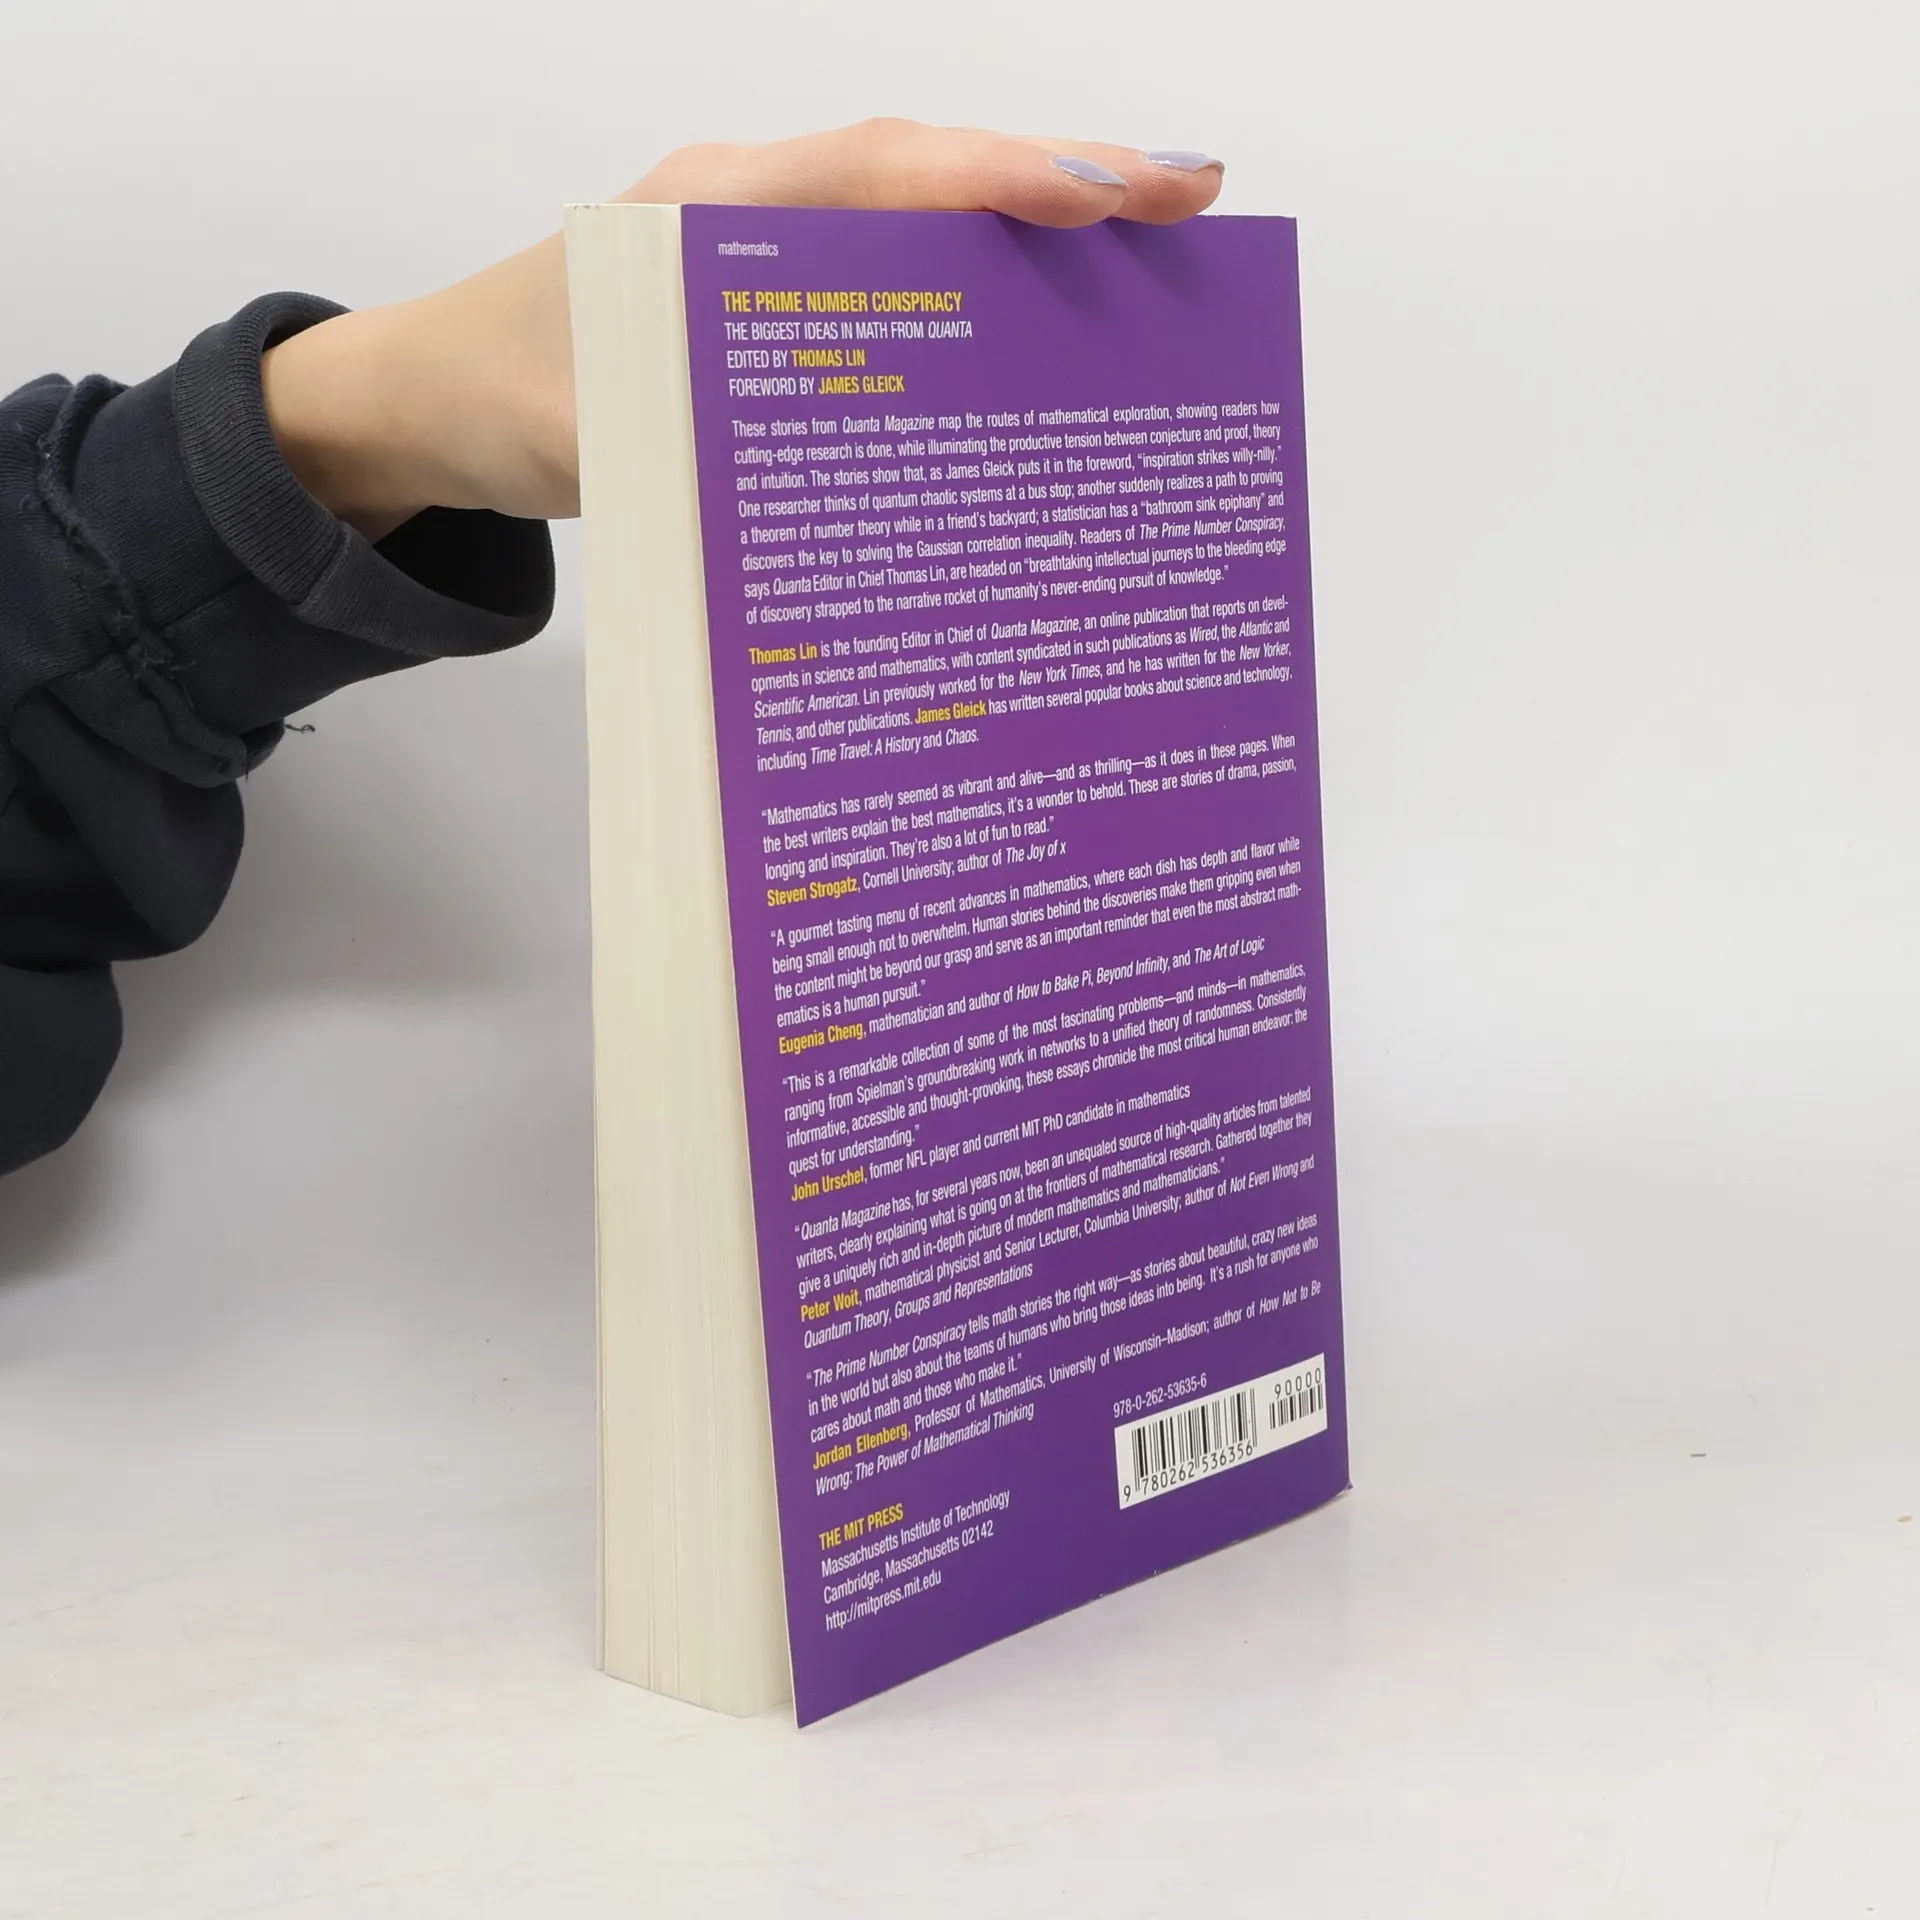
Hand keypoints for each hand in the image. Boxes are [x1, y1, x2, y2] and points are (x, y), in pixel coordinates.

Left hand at [260, 121, 1224, 540]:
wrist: (423, 399)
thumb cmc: (494, 398)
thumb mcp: (586, 441)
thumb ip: (695, 460)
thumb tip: (839, 511)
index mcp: (710, 215)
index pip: (882, 174)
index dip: (999, 181)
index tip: (1112, 193)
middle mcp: (750, 209)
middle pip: (928, 174)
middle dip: (1061, 180)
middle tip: (1191, 200)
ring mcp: (762, 246)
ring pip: (920, 216)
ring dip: (1030, 225)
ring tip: (1150, 244)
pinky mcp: (766, 298)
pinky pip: (890, 271)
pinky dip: (970, 279)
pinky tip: (1033, 316)